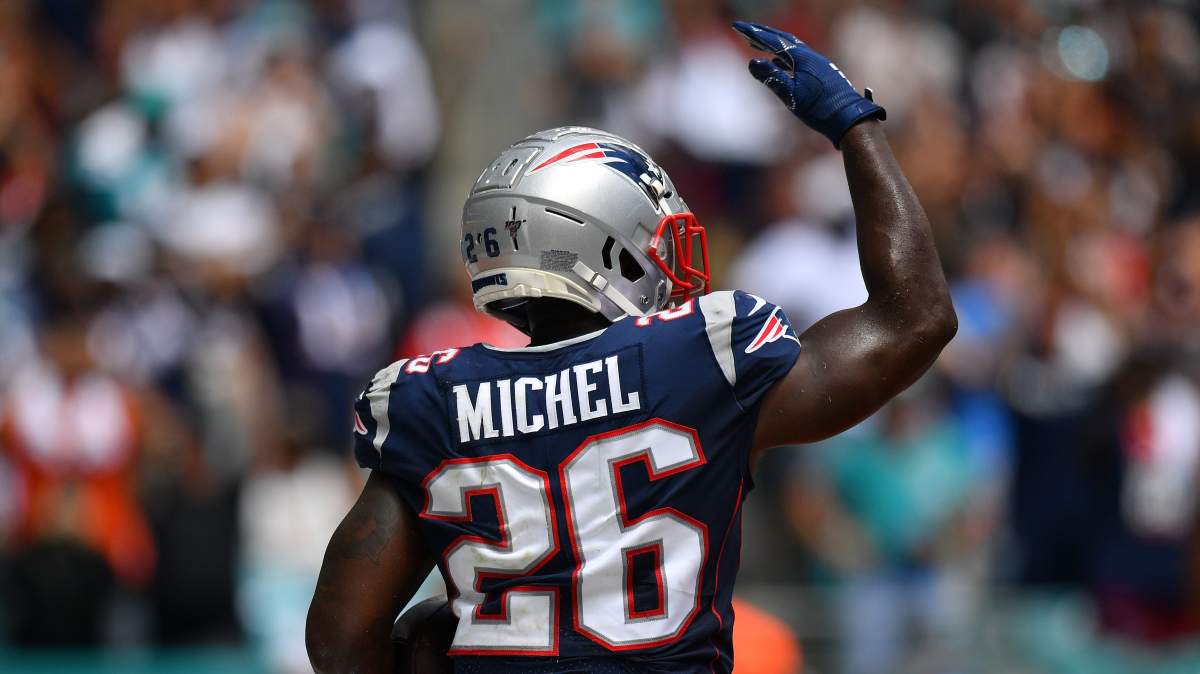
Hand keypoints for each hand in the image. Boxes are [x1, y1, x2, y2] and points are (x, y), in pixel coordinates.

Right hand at [732, 21, 884, 147]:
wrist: (848, 118)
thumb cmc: (820, 108)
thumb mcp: (791, 95)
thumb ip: (771, 78)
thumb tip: (753, 62)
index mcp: (802, 58)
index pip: (773, 41)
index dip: (754, 34)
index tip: (738, 27)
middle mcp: (811, 57)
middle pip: (783, 39)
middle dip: (764, 34)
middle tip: (747, 30)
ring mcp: (817, 64)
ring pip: (791, 48)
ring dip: (774, 45)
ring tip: (759, 44)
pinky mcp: (821, 73)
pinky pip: (798, 59)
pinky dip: (784, 57)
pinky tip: (779, 63)